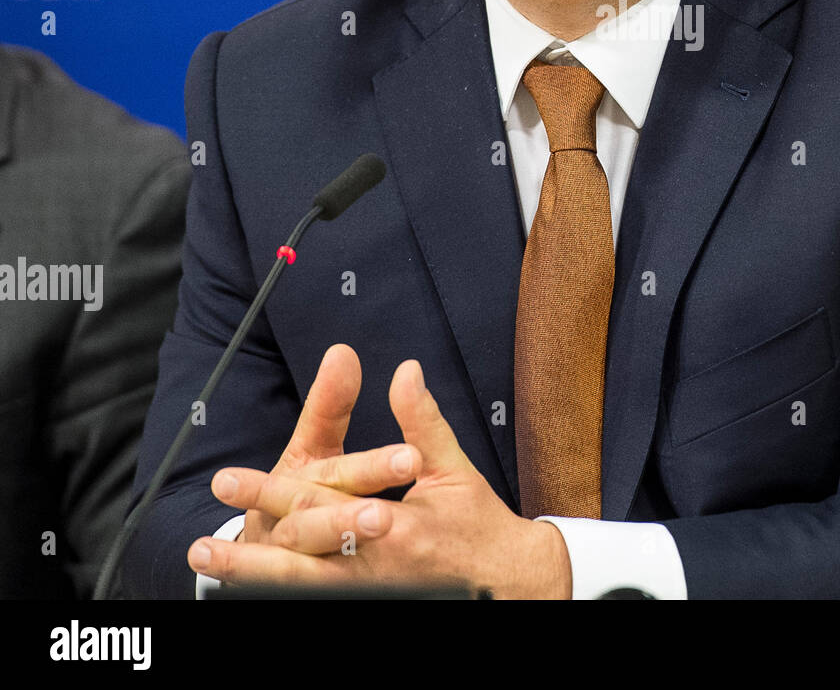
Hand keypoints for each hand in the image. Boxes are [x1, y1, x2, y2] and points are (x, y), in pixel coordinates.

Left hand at [187, 351, 571, 598]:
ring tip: (206, 565)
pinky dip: (281, 591)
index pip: (327, 506)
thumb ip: (422, 421)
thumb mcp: (452, 466)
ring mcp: (371, 593)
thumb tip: (405, 371)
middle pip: (302, 559)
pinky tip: (244, 585)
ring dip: (252, 579)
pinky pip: (318, 600)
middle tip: (200, 546)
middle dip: (249, 553)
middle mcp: (378, 567)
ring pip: (301, 589)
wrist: (505, 580)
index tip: (231, 482)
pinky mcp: (370, 601)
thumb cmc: (475, 521)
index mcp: (400, 527)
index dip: (276, 493)